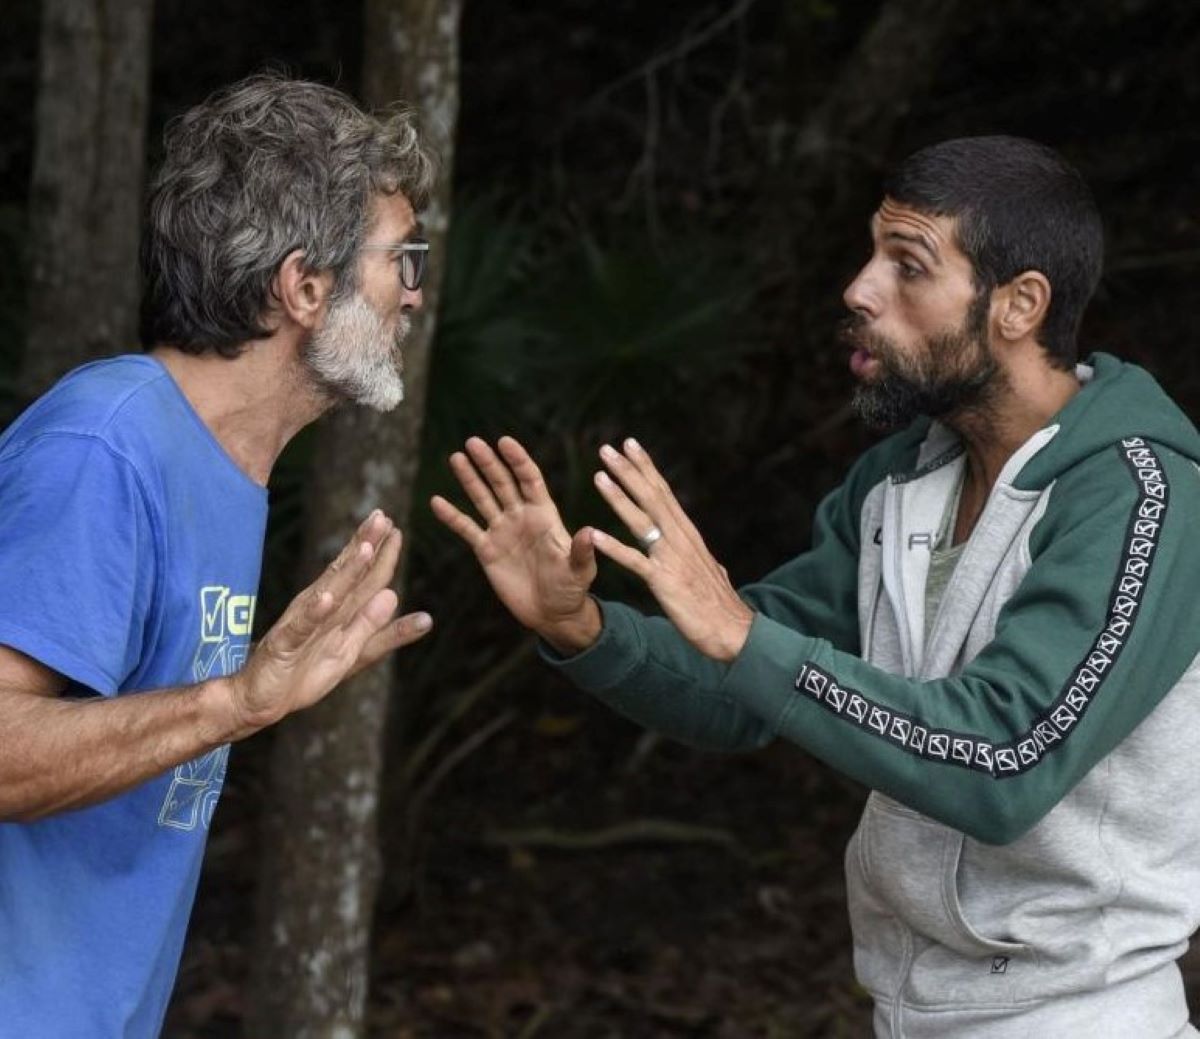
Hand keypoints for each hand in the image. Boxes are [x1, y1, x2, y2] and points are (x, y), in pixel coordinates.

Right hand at [223, 511, 431, 737]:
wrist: (259, 699)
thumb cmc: (304, 672)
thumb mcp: (352, 653)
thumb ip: (377, 629)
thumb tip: (396, 596)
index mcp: (338, 610)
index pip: (364, 577)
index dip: (380, 553)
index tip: (394, 526)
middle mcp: (320, 609)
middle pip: (346, 573)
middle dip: (366, 545)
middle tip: (382, 518)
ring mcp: (301, 624)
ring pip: (328, 594)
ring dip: (347, 572)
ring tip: (365, 549)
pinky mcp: (284, 645)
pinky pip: (301, 627)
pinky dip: (314, 613)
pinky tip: (326, 598)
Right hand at [431, 436, 600, 653]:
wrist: (552, 613)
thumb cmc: (571, 589)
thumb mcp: (580, 571)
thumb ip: (581, 552)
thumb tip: (588, 532)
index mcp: (545, 516)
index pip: (529, 480)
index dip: (518, 460)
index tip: (505, 441)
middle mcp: (521, 517)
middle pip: (503, 483)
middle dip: (488, 463)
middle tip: (473, 442)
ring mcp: (503, 532)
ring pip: (483, 499)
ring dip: (469, 479)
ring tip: (456, 457)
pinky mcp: (487, 550)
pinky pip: (467, 529)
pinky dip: (452, 516)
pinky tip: (436, 502)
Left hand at [589, 438, 753, 661]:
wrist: (734, 632)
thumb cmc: (722, 607)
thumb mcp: (713, 574)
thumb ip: (704, 563)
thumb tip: (712, 562)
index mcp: (688, 534)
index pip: (664, 492)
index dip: (646, 468)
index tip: (630, 445)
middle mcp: (680, 539)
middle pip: (651, 497)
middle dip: (629, 471)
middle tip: (607, 448)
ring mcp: (671, 558)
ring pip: (640, 521)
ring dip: (618, 497)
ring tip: (599, 476)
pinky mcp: (663, 582)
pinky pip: (634, 561)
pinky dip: (614, 548)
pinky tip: (594, 535)